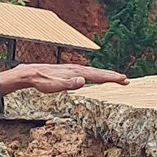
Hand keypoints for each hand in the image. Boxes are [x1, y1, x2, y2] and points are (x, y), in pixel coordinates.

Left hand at [0, 63, 127, 94]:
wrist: (30, 74)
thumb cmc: (41, 81)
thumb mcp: (53, 86)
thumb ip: (68, 84)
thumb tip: (83, 81)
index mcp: (75, 73)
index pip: (97, 76)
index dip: (111, 78)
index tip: (123, 80)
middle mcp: (76, 69)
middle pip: (98, 73)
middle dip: (113, 76)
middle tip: (126, 80)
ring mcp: (73, 70)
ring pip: (93, 72)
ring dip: (106, 76)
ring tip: (117, 79)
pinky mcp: (69, 72)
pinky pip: (87, 73)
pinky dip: (96, 75)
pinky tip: (97, 78)